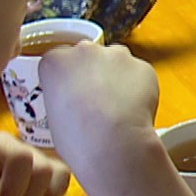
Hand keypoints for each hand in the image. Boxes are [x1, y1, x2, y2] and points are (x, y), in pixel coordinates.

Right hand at [38, 41, 162, 184]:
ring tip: (117, 107)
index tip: (71, 93)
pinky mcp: (142, 65)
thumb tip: (75, 101)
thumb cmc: (79, 138)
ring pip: (116, 61)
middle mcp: (85, 51)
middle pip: (88, 56)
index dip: (67, 79)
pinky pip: (139, 73)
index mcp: (55, 62)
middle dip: (92, 73)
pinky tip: (135, 108)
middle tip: (95, 101)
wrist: (114, 144)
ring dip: (116, 77)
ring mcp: (116, 55)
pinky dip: (138, 87)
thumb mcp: (53, 117)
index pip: (58, 61)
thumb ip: (63, 96)